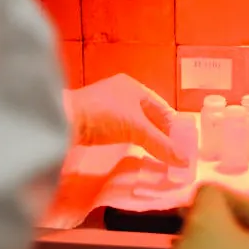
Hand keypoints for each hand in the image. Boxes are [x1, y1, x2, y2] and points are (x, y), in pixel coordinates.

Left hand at [64, 74, 184, 165]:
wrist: (64, 121)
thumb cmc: (104, 116)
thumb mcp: (136, 129)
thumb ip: (161, 144)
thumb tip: (184, 161)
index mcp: (133, 87)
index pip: (160, 107)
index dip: (173, 126)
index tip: (183, 145)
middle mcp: (121, 93)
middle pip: (148, 116)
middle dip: (160, 134)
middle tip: (173, 154)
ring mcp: (107, 106)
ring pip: (134, 124)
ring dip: (146, 139)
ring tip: (159, 155)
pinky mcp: (96, 120)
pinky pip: (122, 130)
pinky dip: (132, 141)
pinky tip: (137, 152)